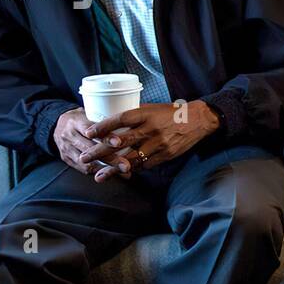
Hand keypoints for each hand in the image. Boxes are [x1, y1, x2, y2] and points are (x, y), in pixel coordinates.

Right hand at [53, 107, 127, 174]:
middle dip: (110, 158)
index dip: (105, 137)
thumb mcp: (89, 113)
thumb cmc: (81, 118)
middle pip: (90, 149)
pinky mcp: (66, 159)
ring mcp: (66, 149)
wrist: (56, 125)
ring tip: (124, 172)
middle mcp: (69, 135)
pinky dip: (99, 172)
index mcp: (75, 121)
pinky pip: (83, 169)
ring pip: (87, 162)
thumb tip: (131, 126)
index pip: (91, 129)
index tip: (119, 142)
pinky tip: (113, 174)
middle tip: (127, 164)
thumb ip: (105, 120)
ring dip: (107, 168)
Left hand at [82, 101, 220, 181]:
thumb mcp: (152, 108)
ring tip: (97, 175)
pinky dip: (130, 169)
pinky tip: (118, 174)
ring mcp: (158, 145)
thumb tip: (112, 122)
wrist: (198, 121)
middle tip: (84, 158)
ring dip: (112, 168)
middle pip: (122, 141)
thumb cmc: (172, 113)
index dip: (104, 126)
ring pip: (131, 159)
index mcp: (147, 114)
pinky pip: (144, 165)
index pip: (121, 119)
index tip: (88, 133)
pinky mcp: (164, 156)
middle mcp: (151, 130)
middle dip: (101, 151)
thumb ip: (135, 116)